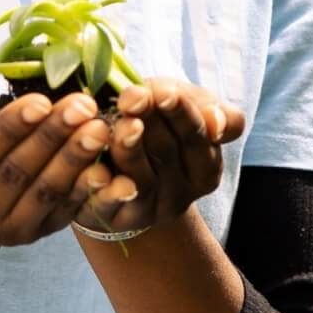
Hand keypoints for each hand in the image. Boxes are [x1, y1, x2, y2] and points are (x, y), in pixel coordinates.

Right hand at [0, 86, 115, 246]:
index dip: (9, 128)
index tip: (42, 101)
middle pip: (15, 174)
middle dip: (52, 138)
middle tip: (83, 106)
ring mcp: (4, 232)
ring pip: (44, 193)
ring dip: (75, 160)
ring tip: (99, 128)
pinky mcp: (35, 234)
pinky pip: (66, 210)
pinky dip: (89, 187)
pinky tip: (109, 165)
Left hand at [83, 78, 245, 236]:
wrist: (110, 161)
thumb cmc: (153, 122)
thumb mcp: (180, 105)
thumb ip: (205, 107)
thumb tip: (216, 121)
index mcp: (205, 167)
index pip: (199, 137)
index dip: (182, 112)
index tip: (163, 92)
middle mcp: (181, 193)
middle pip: (168, 153)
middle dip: (150, 121)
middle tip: (133, 98)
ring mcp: (148, 209)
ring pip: (142, 181)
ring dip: (130, 151)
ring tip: (119, 125)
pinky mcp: (114, 219)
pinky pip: (110, 206)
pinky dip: (105, 189)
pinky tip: (96, 170)